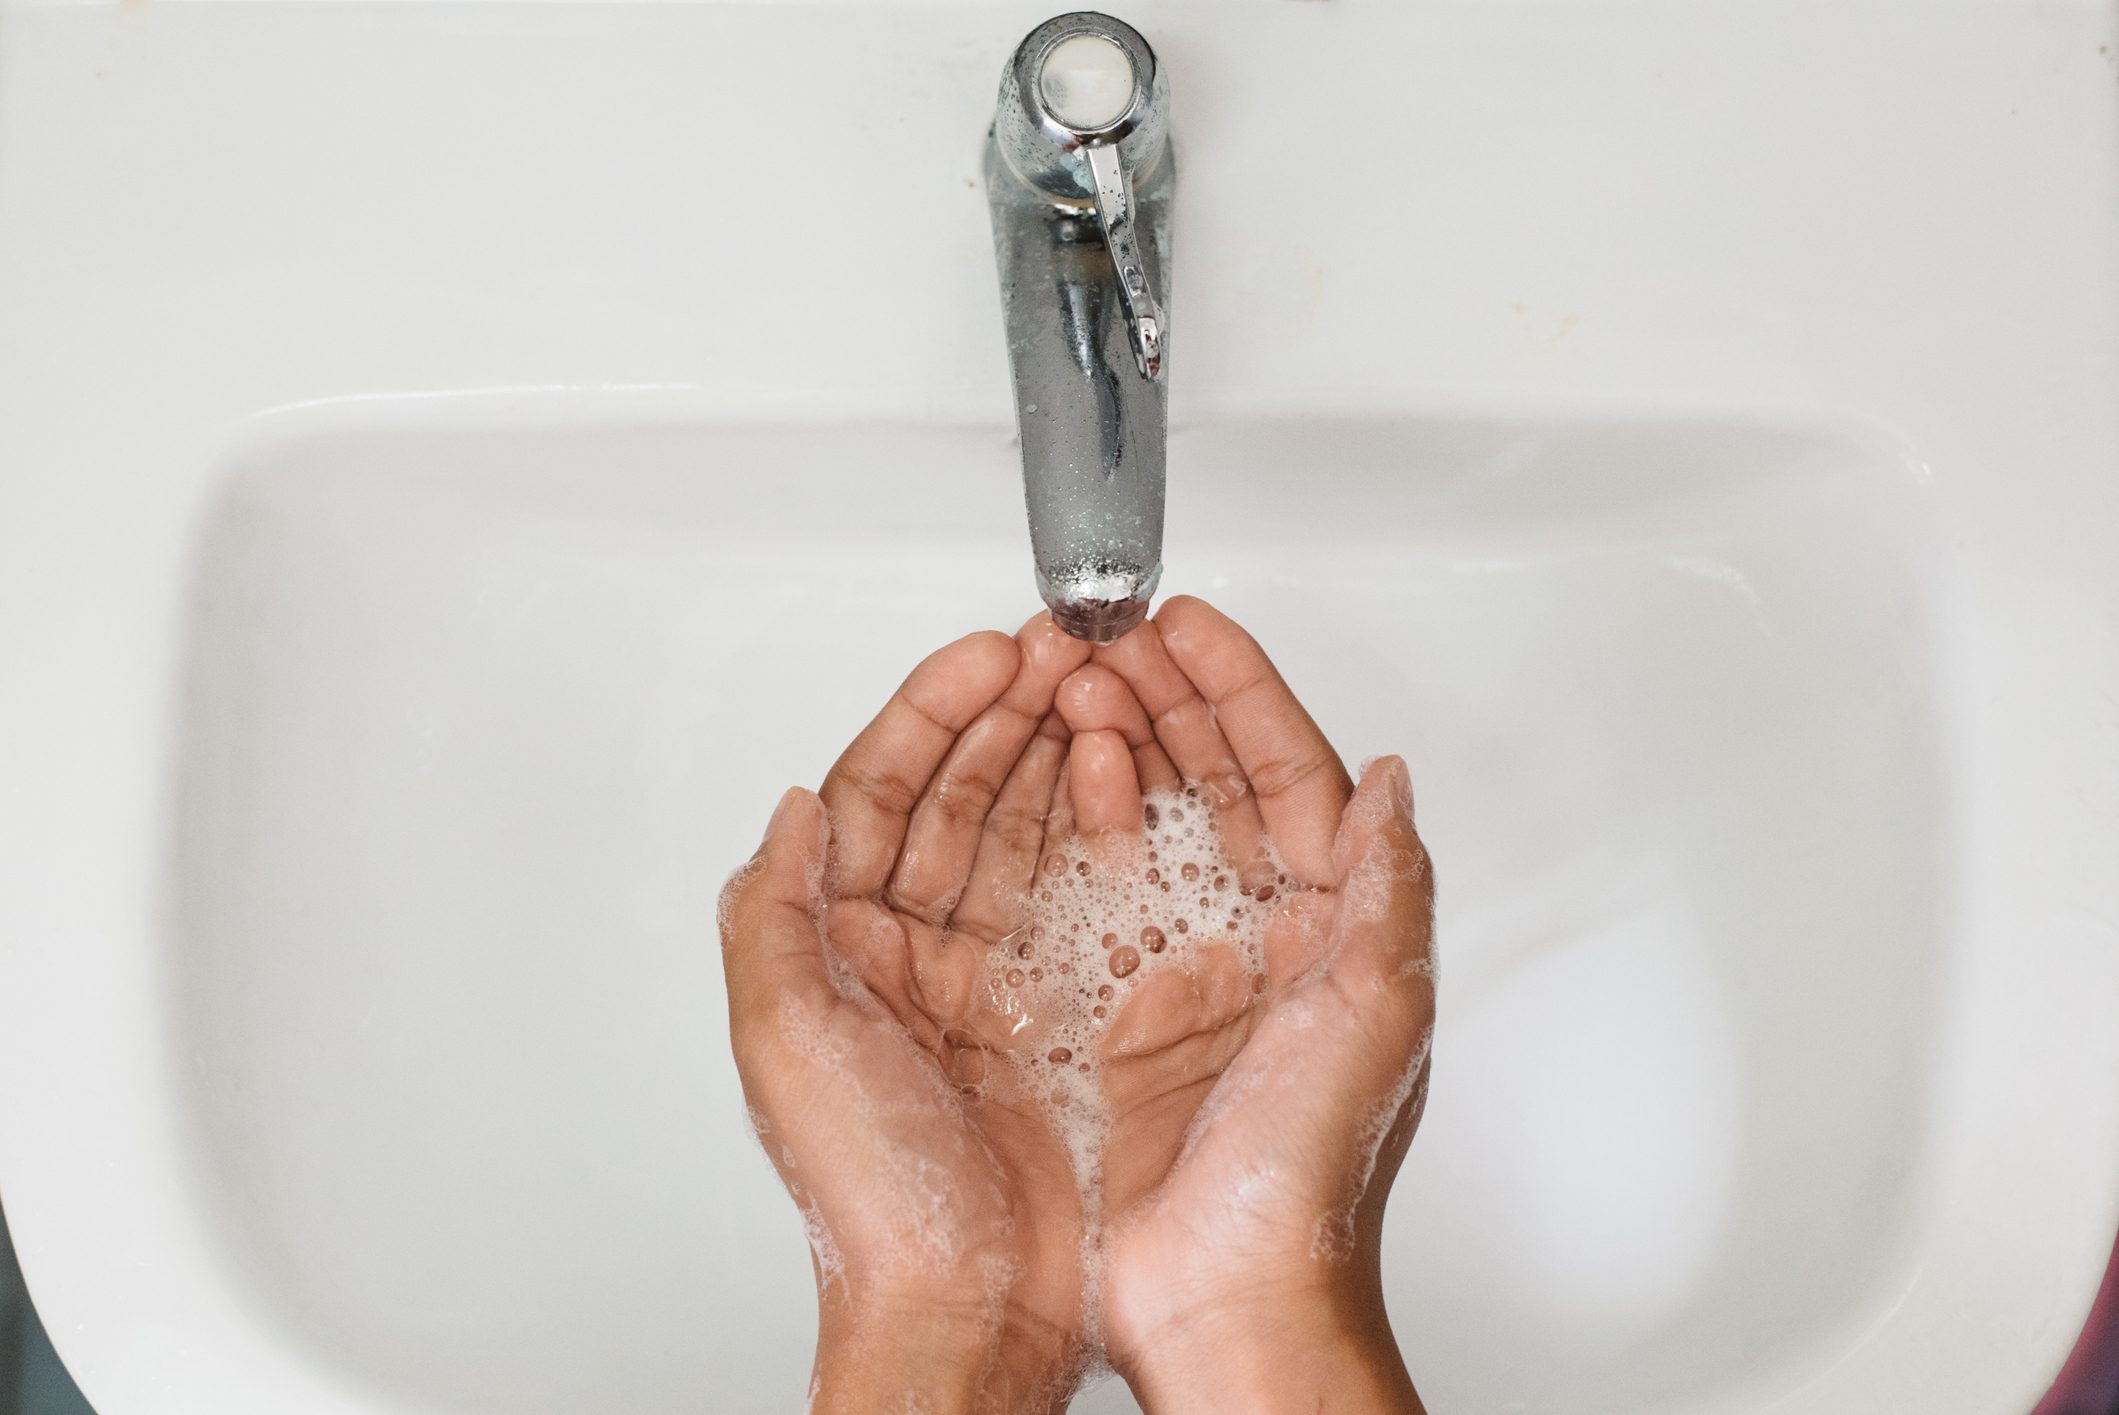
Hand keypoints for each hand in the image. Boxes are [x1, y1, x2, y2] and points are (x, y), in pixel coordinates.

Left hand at [719, 616, 1095, 1413]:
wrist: (976, 1310)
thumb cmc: (876, 1201)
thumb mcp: (786, 1043)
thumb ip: (775, 912)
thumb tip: (789, 806)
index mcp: (836, 952)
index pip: (875, 795)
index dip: (928, 715)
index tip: (983, 658)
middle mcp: (908, 957)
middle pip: (953, 797)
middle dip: (1002, 714)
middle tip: (1055, 652)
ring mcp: (986, 981)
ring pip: (1017, 831)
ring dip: (1051, 753)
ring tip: (1093, 690)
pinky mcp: (1057, 1013)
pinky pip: (1075, 894)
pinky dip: (1098, 829)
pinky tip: (1122, 781)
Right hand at [1056, 597, 1435, 1414]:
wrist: (1223, 1292)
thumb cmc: (1303, 1178)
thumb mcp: (1374, 1014)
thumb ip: (1388, 888)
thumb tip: (1397, 782)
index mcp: (1338, 927)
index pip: (1294, 770)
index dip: (1241, 687)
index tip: (1188, 626)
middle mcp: (1270, 937)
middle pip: (1219, 776)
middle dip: (1168, 694)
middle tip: (1111, 638)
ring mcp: (1194, 966)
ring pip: (1158, 814)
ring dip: (1121, 739)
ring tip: (1076, 685)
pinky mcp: (1125, 1007)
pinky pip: (1097, 882)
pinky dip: (1081, 818)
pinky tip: (1060, 780)